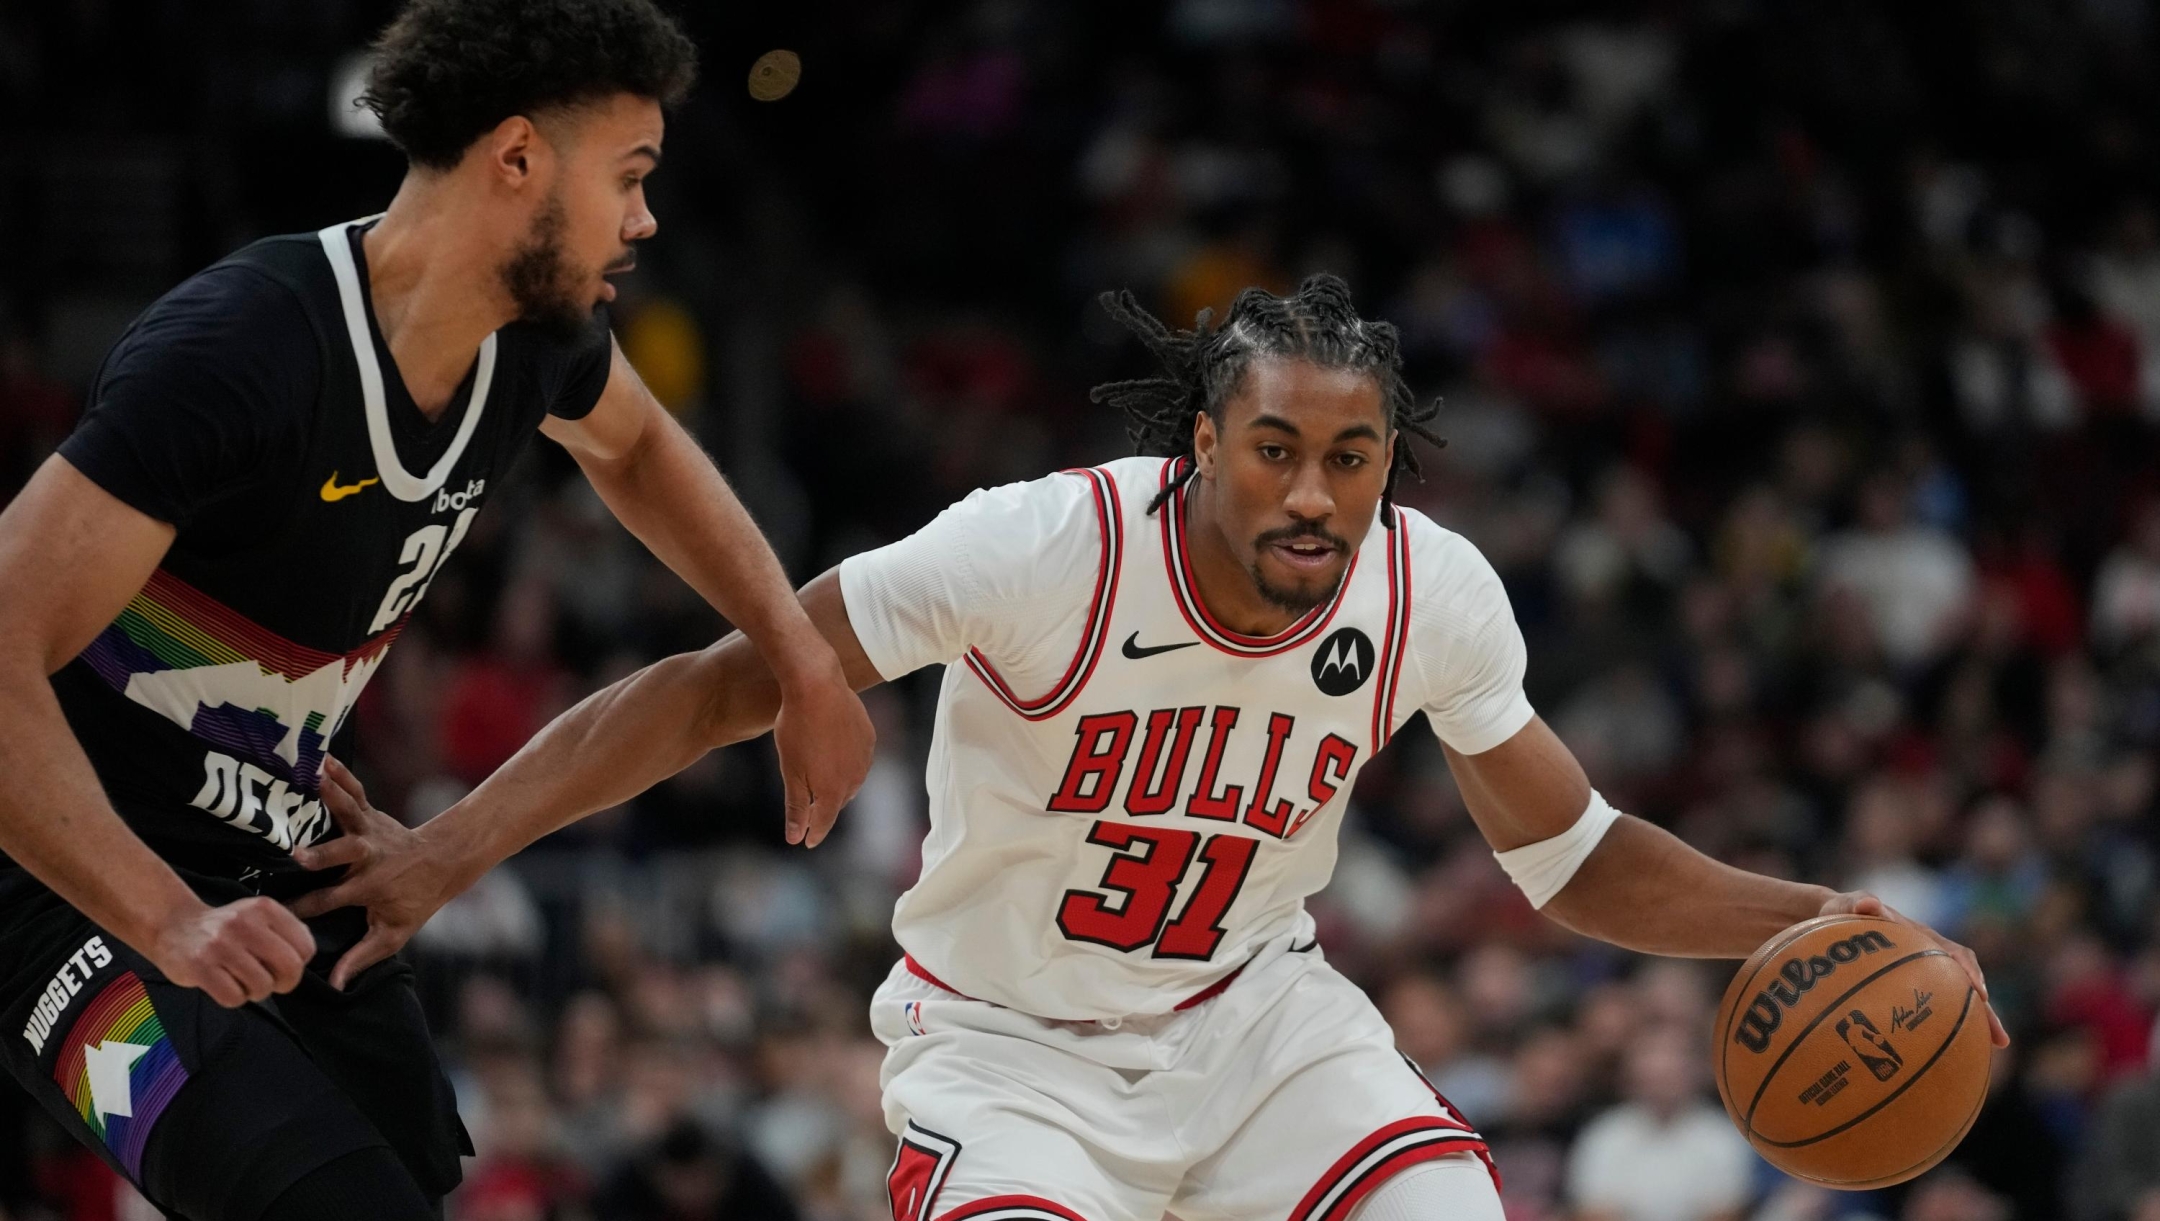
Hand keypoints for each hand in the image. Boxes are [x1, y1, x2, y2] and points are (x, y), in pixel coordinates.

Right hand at [148, 895, 313, 1007]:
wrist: (174, 926)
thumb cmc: (225, 929)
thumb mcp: (259, 917)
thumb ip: (286, 933)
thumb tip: (304, 958)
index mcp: (265, 908)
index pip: (306, 947)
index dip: (299, 964)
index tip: (282, 965)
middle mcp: (244, 923)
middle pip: (290, 968)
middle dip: (285, 983)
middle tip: (270, 981)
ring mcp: (221, 944)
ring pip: (262, 986)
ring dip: (255, 992)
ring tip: (241, 979)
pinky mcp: (199, 966)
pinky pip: (234, 997)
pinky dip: (233, 998)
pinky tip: (224, 984)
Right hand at [287, 757, 453, 989]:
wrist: (443, 861)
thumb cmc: (416, 900)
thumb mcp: (394, 933)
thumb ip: (363, 956)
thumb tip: (336, 984)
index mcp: (367, 888)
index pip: (329, 902)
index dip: (303, 909)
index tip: (275, 915)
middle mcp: (367, 857)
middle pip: (342, 856)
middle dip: (322, 857)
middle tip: (297, 856)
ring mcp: (369, 832)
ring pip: (349, 814)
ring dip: (331, 798)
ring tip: (311, 779)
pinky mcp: (371, 814)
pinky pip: (355, 792)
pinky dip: (341, 775)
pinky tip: (323, 758)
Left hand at [773, 655, 874, 847]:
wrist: (817, 685)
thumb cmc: (797, 728)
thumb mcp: (790, 770)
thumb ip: (795, 807)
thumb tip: (795, 839)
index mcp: (832, 790)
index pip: (824, 821)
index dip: (814, 833)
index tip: (807, 842)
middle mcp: (854, 778)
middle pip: (838, 802)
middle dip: (824, 807)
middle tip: (809, 811)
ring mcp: (865, 756)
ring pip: (851, 781)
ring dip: (837, 785)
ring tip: (821, 779)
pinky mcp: (869, 736)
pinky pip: (859, 759)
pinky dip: (846, 763)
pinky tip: (833, 752)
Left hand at [1819, 891, 2009, 1046]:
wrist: (1834, 921)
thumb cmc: (1842, 914)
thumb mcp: (1844, 906)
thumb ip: (1855, 903)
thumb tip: (1869, 903)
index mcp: (1922, 938)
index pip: (1954, 954)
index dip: (1969, 971)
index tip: (1980, 992)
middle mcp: (1930, 959)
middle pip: (1965, 987)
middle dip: (1984, 1012)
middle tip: (2000, 1040)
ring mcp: (1921, 977)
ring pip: (1953, 1004)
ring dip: (1970, 1028)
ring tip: (1985, 1058)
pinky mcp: (1907, 993)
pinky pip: (1927, 1015)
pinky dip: (1935, 1035)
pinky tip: (1934, 1063)